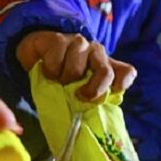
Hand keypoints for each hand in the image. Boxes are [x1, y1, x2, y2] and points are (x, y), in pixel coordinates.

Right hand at [16, 31, 135, 101]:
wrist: (34, 59)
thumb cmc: (60, 80)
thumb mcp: (78, 93)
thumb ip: (90, 101)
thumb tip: (95, 121)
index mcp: (106, 67)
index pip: (126, 72)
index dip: (123, 82)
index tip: (114, 91)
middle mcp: (97, 53)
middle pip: (106, 73)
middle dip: (93, 89)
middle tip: (79, 96)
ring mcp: (79, 44)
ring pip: (77, 69)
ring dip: (64, 79)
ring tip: (58, 80)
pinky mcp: (59, 39)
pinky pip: (56, 60)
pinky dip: (50, 71)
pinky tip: (48, 71)